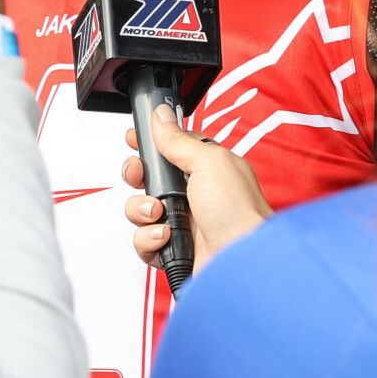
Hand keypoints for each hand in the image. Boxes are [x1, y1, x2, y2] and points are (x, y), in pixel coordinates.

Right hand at [123, 103, 271, 274]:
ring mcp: (182, 222)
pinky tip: (166, 237)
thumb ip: (179, 140)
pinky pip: (144, 240)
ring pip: (141, 209)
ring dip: (142, 210)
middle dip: (137, 175)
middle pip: (149, 177)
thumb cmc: (238, 212)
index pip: (170, 148)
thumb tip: (161, 116)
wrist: (241, 262)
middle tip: (139, 175)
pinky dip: (149, 239)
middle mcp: (193, 194)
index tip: (135, 139)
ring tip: (159, 213)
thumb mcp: (208, 162)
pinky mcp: (173, 249)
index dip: (150, 143)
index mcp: (206, 167)